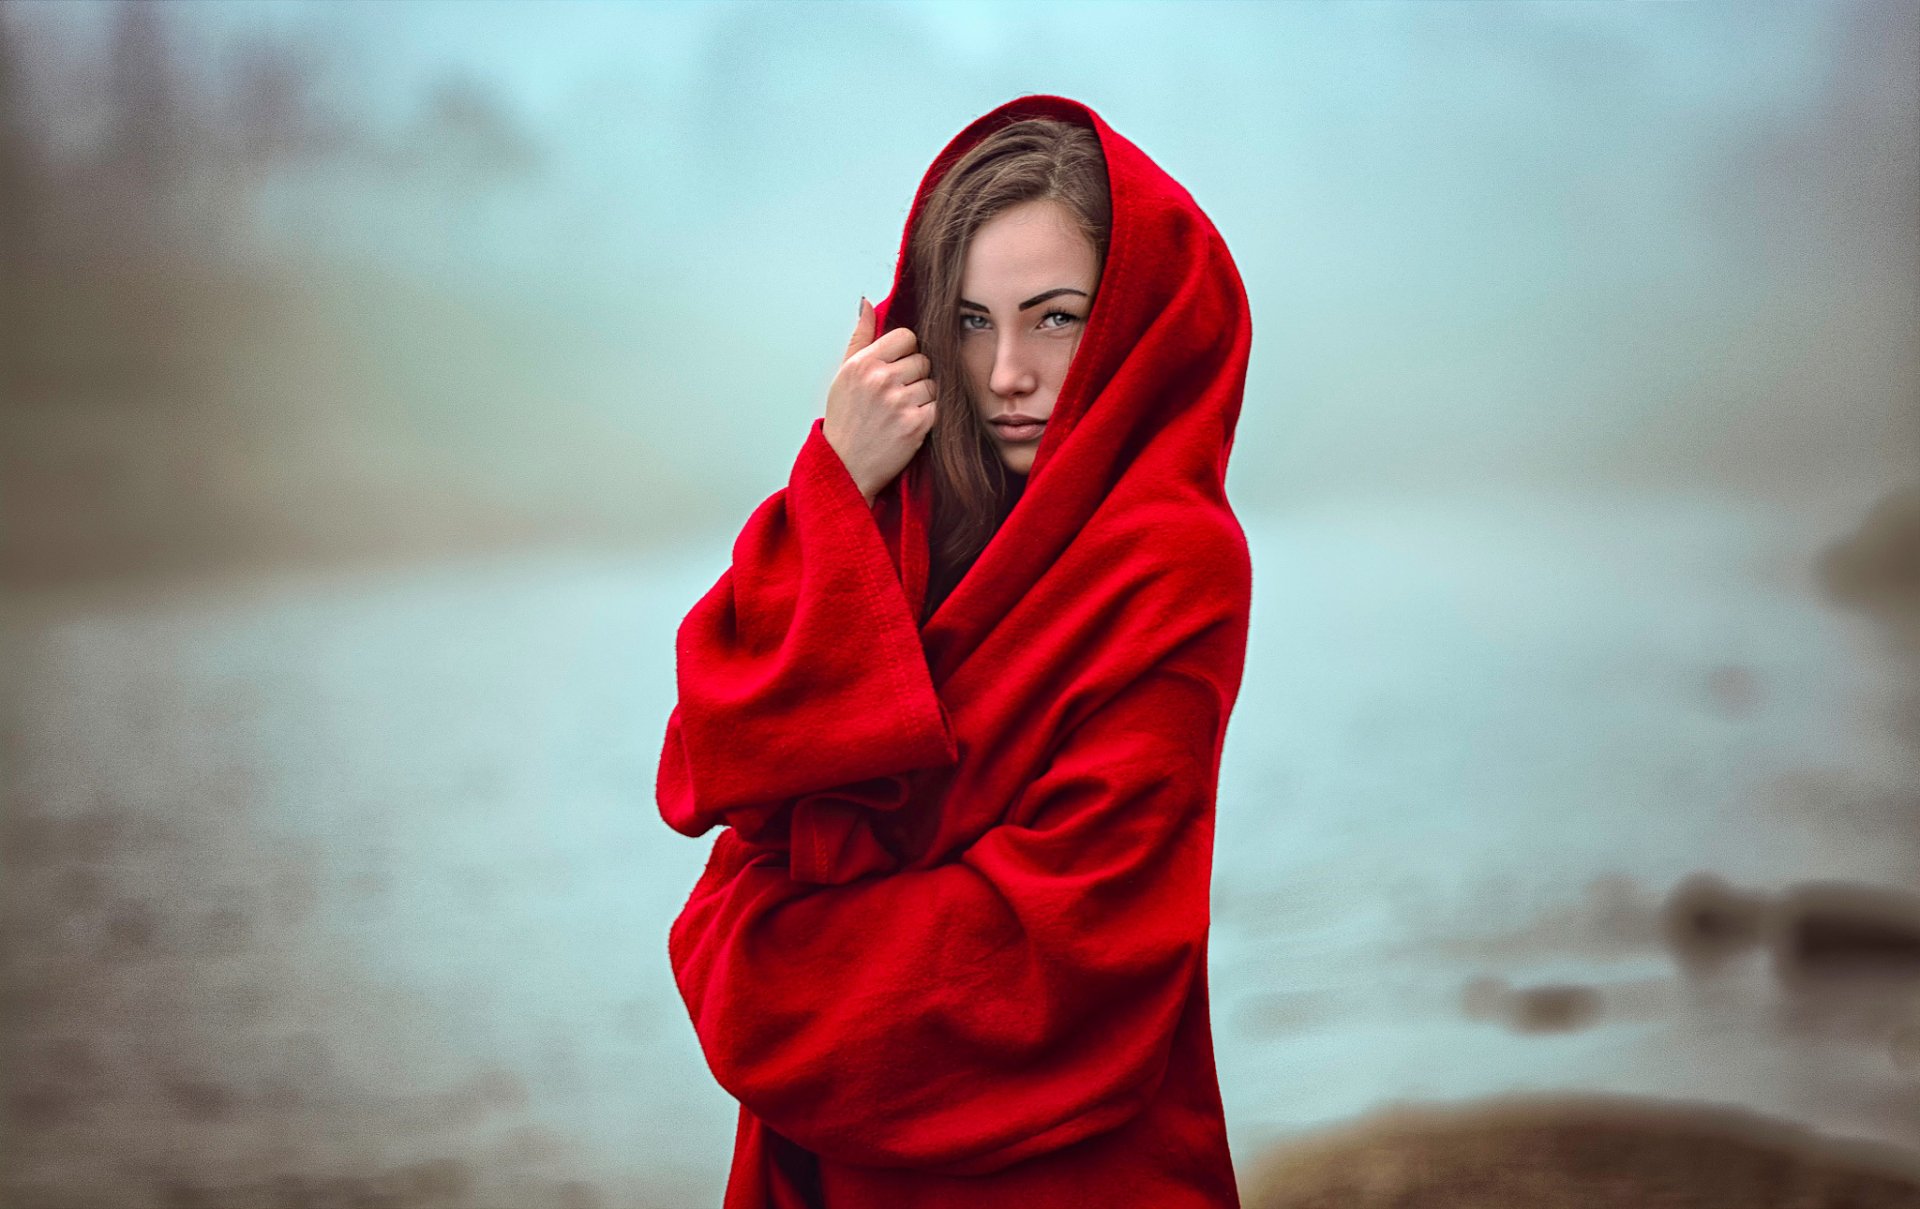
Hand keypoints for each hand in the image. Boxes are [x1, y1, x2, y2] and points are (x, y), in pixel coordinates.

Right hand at [823, 297, 936, 502]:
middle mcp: (881, 380)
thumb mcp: (843, 375)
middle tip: (899, 395)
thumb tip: (866, 302)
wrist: (846, 467)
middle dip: (916, 375)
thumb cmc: (845, 420)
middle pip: (923, 360)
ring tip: (903, 411)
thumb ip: (859, 338)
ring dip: (924, 397)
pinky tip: (911, 424)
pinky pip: (938, 407)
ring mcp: (900, 402)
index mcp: (863, 363)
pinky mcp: (916, 425)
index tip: (896, 368)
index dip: (906, 352)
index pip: (906, 337)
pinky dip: (930, 416)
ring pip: (933, 384)